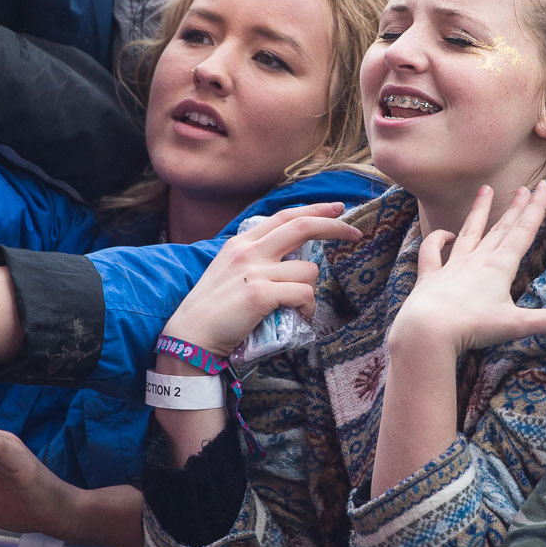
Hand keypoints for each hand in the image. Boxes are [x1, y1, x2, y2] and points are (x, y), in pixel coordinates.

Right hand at [163, 204, 363, 356]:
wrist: (191, 336)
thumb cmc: (213, 309)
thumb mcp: (230, 271)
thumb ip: (256, 258)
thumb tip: (292, 255)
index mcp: (241, 242)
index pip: (285, 216)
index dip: (314, 210)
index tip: (337, 210)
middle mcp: (248, 251)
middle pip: (302, 227)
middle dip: (334, 227)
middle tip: (354, 233)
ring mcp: (254, 272)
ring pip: (308, 270)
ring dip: (310, 290)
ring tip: (297, 306)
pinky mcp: (260, 295)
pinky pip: (304, 295)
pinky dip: (307, 308)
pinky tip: (298, 316)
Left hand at [391, 184, 545, 358]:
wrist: (428, 330)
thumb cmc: (473, 328)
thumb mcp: (517, 326)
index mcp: (500, 267)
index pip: (523, 232)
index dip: (536, 209)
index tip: (544, 186)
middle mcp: (477, 260)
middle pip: (501, 228)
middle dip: (516, 208)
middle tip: (526, 186)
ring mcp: (452, 265)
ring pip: (469, 231)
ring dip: (479, 211)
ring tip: (485, 188)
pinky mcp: (431, 275)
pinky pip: (432, 252)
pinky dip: (437, 240)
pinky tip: (445, 234)